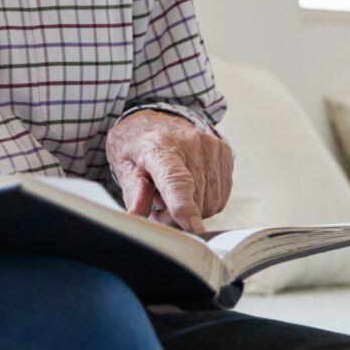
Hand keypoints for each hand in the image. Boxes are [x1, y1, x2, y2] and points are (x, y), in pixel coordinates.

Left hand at [105, 111, 232, 231]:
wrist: (153, 121)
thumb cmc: (136, 147)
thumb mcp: (124, 166)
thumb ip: (133, 192)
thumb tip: (137, 214)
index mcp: (159, 146)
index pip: (175, 180)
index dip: (184, 206)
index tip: (193, 228)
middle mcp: (190, 142)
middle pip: (195, 199)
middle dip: (176, 217)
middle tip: (158, 208)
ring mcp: (211, 146)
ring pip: (211, 202)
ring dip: (193, 210)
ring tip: (171, 197)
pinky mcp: (225, 152)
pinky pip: (221, 196)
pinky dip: (205, 202)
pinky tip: (189, 190)